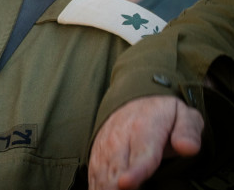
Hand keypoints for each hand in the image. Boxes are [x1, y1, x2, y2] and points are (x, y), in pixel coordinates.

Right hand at [88, 96, 203, 188]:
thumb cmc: (165, 114)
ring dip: (105, 186)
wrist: (137, 100)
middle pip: (117, 167)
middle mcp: (121, 137)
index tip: (126, 183)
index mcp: (145, 128)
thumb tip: (188, 148)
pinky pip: (94, 170)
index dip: (135, 171)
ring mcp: (107, 145)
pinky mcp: (99, 152)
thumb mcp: (185, 115)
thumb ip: (188, 131)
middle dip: (114, 184)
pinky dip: (96, 183)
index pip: (141, 154)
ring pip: (102, 170)